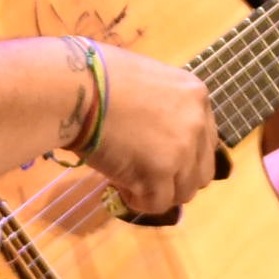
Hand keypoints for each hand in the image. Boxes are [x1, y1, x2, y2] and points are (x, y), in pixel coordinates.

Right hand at [86, 46, 218, 215]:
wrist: (74, 87)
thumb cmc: (97, 75)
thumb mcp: (146, 79)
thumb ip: (162, 105)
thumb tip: (154, 130)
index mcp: (196, 96)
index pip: (205, 141)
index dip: (184, 155)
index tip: (158, 158)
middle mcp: (197, 123)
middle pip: (201, 171)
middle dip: (176, 179)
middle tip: (147, 176)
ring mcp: (182, 150)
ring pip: (184, 192)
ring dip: (159, 192)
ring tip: (130, 182)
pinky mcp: (159, 173)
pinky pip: (158, 204)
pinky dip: (139, 201)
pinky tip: (120, 187)